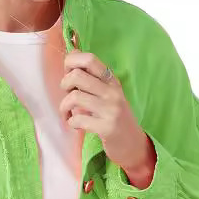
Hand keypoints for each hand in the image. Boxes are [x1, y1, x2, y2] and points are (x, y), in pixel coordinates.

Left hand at [61, 31, 155, 186]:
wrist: (133, 145)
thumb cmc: (115, 118)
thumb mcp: (107, 94)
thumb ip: (91, 78)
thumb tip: (71, 54)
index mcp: (111, 80)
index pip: (89, 59)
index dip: (71, 62)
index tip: (68, 74)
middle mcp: (112, 92)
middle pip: (77, 75)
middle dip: (64, 85)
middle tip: (68, 96)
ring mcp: (110, 109)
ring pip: (74, 97)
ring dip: (64, 107)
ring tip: (69, 114)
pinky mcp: (106, 127)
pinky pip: (78, 119)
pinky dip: (71, 122)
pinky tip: (76, 125)